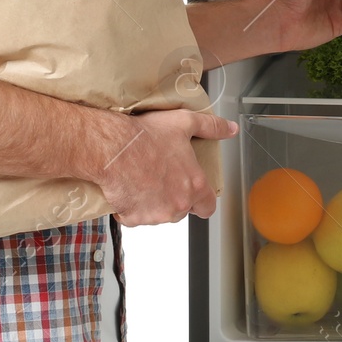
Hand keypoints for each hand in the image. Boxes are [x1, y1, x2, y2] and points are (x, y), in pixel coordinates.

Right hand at [88, 107, 236, 225]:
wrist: (112, 147)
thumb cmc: (146, 136)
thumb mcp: (184, 123)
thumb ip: (212, 127)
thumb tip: (230, 129)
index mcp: (194, 185)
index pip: (208, 207)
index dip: (202, 200)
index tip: (194, 193)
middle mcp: (178, 204)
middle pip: (181, 209)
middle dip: (174, 197)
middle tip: (162, 176)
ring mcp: (156, 214)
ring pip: (159, 214)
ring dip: (154, 202)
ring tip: (144, 178)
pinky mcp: (134, 218)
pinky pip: (136, 216)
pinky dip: (132, 207)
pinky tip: (129, 187)